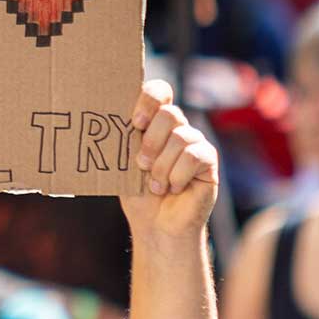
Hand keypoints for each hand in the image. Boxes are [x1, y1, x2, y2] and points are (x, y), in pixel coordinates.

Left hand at [122, 80, 218, 249]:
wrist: (155, 226)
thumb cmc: (138, 193)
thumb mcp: (124, 163)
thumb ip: (123, 139)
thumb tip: (110, 118)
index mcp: (155, 122)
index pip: (159, 92)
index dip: (149, 100)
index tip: (135, 123)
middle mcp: (177, 128)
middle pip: (170, 113)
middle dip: (151, 141)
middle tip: (141, 164)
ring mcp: (195, 143)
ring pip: (181, 137)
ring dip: (162, 166)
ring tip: (156, 185)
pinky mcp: (208, 161)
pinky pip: (195, 156)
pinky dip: (178, 175)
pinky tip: (174, 188)